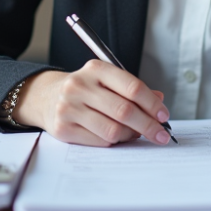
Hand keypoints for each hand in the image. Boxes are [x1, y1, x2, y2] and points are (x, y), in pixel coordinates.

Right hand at [12, 63, 171, 146]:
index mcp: (95, 69)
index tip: (164, 115)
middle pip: (124, 111)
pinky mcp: (64, 129)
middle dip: (148, 125)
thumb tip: (159, 100)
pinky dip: (114, 142)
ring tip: (136, 134)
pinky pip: (100, 141)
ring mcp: (69, 108)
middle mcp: (80, 86)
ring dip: (131, 135)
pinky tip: (118, 137)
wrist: (46, 97)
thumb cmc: (84, 90)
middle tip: (161, 135)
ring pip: (113, 129)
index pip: (132, 87)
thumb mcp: (106, 81)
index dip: (152, 104)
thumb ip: (132, 89)